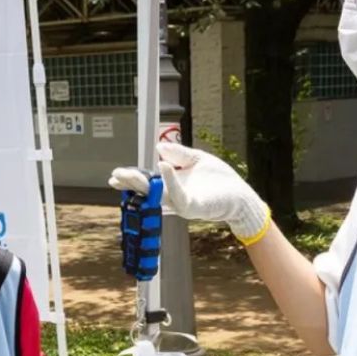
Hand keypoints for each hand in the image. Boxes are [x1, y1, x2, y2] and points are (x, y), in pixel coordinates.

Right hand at [109, 143, 270, 244]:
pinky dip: (171, 182)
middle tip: (115, 176)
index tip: (115, 175)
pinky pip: (179, 196)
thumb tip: (159, 149)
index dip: (132, 179)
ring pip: (158, 195)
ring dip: (143, 185)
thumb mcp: (197, 159)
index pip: (149, 183)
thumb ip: (179, 154)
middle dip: (131, 183)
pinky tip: (164, 167)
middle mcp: (175, 196)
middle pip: (148, 191)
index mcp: (174, 184)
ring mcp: (184, 203)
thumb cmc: (221, 180)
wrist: (241, 195)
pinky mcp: (195, 207)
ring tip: (129, 173)